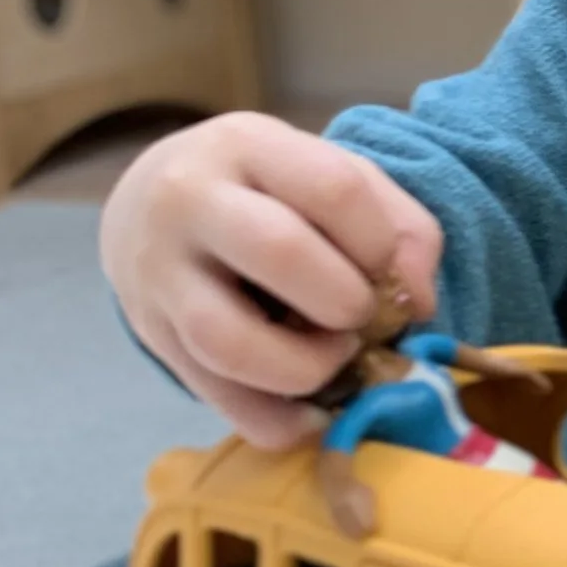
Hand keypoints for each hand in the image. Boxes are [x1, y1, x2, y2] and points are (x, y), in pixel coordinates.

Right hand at [101, 113, 443, 450]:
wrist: (148, 207)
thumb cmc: (264, 193)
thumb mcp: (326, 175)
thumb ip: (397, 224)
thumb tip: (418, 302)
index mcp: (246, 144)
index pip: (334, 189)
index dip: (381, 243)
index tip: (388, 271)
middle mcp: (188, 200)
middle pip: (279, 252)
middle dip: (345, 299)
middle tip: (360, 315)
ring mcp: (158, 273)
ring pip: (227, 339)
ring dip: (305, 367)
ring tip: (333, 357)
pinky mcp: (152, 336)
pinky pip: (216, 397)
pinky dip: (276, 421)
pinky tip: (312, 415)